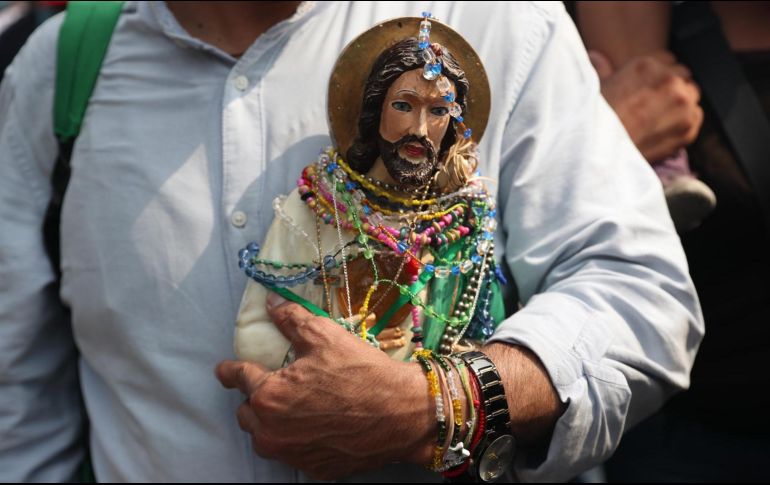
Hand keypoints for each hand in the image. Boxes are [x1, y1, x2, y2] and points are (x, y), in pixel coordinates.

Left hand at [216, 293, 434, 479]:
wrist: (403, 414)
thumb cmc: (362, 373)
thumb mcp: (325, 336)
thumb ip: (291, 319)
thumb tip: (271, 303)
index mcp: (269, 395)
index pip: (238, 378)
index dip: (229, 370)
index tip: (224, 370)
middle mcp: (273, 431)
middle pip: (246, 413)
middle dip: (254, 398)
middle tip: (274, 385)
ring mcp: (292, 455)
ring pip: (265, 438)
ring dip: (270, 423)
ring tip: (291, 408)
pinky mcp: (313, 469)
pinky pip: (291, 453)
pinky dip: (295, 440)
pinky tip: (314, 426)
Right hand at [589, 50, 703, 161]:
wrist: (599, 152)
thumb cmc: (594, 120)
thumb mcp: (595, 88)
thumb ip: (601, 68)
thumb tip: (596, 57)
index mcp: (647, 65)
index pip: (668, 60)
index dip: (658, 74)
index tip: (649, 87)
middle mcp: (669, 81)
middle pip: (683, 77)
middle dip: (671, 88)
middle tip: (654, 104)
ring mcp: (683, 104)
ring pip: (692, 96)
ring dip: (680, 104)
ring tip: (659, 118)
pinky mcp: (689, 128)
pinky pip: (696, 117)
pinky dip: (686, 122)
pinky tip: (665, 129)